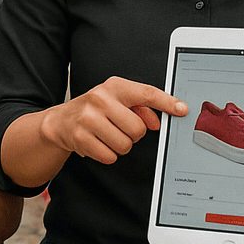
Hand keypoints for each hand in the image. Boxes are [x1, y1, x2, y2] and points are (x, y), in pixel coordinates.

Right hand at [37, 76, 185, 164]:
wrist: (60, 121)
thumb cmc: (95, 110)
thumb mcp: (116, 101)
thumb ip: (140, 108)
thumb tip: (156, 122)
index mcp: (114, 87)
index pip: (146, 93)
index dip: (166, 102)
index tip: (182, 109)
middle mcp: (100, 99)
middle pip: (138, 129)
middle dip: (134, 134)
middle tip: (121, 129)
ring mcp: (88, 119)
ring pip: (125, 144)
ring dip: (121, 145)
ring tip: (108, 135)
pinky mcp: (81, 138)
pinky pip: (110, 156)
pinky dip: (108, 154)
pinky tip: (98, 143)